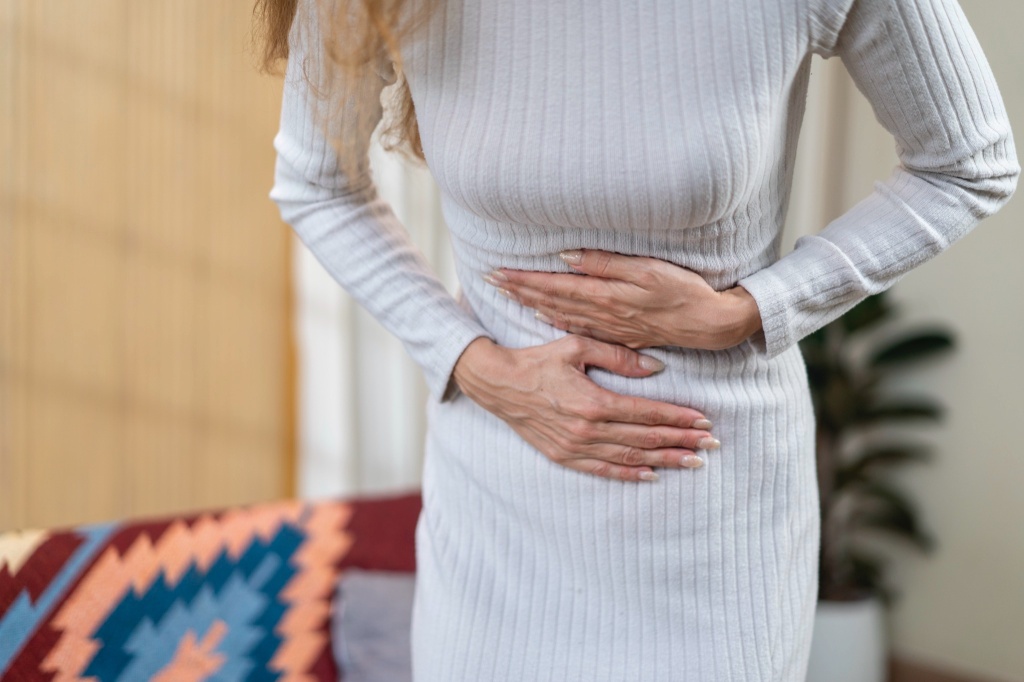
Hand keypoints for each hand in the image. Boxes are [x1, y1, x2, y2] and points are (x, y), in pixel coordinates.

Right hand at [451, 336, 720, 482]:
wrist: (498, 384)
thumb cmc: (538, 360)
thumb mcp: (577, 345)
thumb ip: (619, 356)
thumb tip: (656, 368)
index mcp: (593, 401)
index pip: (647, 413)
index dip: (678, 418)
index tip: (703, 421)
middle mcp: (587, 429)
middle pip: (645, 439)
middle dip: (681, 441)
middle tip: (711, 444)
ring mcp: (575, 447)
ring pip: (630, 457)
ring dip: (664, 460)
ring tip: (693, 461)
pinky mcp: (563, 456)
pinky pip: (603, 470)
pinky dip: (630, 474)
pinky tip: (652, 475)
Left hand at [483, 249, 762, 350]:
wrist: (708, 325)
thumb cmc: (682, 290)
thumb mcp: (646, 270)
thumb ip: (604, 264)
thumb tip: (564, 257)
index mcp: (603, 294)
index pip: (552, 285)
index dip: (523, 279)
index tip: (496, 273)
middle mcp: (600, 313)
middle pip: (550, 300)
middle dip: (519, 291)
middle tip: (489, 282)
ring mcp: (607, 327)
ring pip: (560, 315)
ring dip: (532, 305)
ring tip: (508, 296)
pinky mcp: (618, 336)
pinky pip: (578, 329)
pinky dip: (556, 321)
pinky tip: (543, 319)